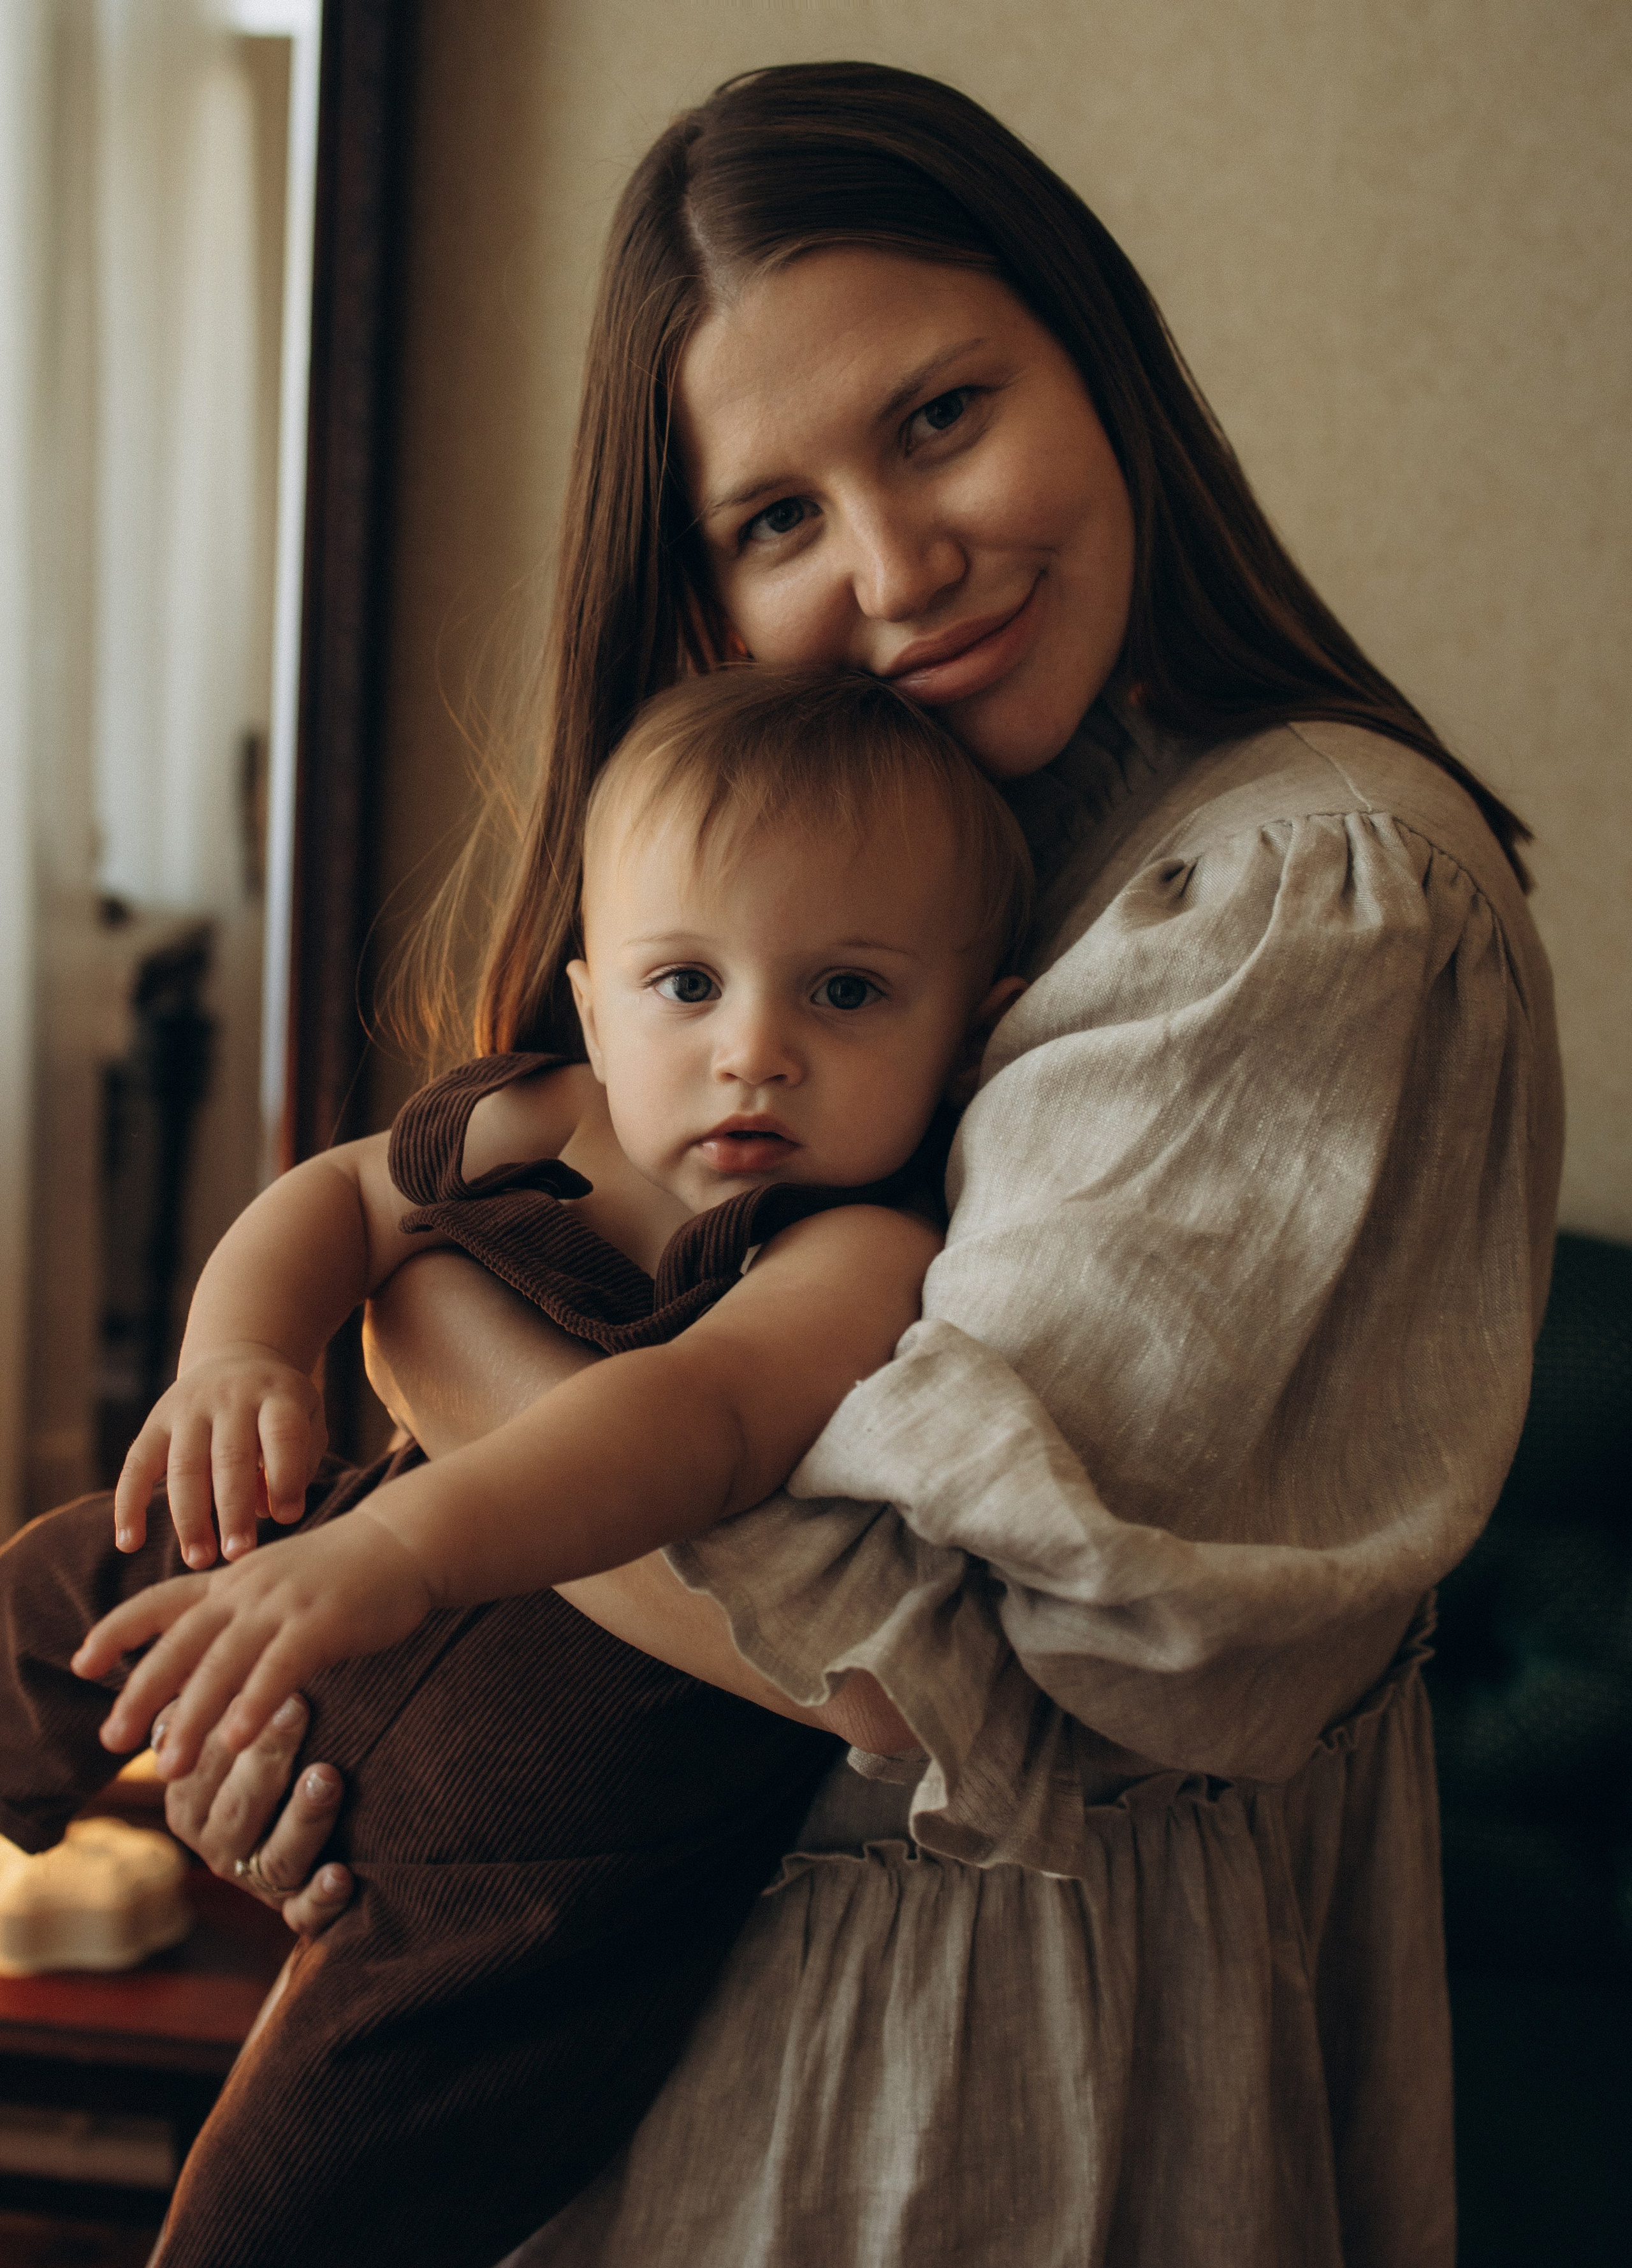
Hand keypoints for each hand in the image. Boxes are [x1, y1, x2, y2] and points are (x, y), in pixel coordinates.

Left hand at [73, 1509, 435, 1776]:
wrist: (404, 1540)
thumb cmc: (344, 1572)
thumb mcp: (277, 1584)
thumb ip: (238, 1614)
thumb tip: (202, 1659)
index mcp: (232, 1580)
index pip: (159, 1602)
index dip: (117, 1631)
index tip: (82, 1663)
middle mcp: (246, 1590)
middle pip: (178, 1644)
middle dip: (140, 1692)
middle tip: (112, 1740)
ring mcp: (282, 1605)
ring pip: (222, 1664)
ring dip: (191, 1717)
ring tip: (170, 1766)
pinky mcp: (321, 1622)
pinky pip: (279, 1668)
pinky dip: (254, 1704)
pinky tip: (237, 1739)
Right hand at [114, 1343, 327, 1564]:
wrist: (239, 1355)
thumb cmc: (281, 1408)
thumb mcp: (307, 1419)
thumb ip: (300, 1462)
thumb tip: (267, 1511)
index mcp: (277, 1396)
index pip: (282, 1435)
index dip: (285, 1477)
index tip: (289, 1518)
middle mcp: (231, 1398)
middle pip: (230, 1457)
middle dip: (233, 1510)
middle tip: (238, 1555)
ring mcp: (188, 1408)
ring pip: (184, 1466)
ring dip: (189, 1518)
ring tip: (199, 1560)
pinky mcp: (155, 1422)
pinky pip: (136, 1465)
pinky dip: (128, 1505)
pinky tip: (129, 1543)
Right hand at [157, 1693, 353, 1937]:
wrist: (308, 1828)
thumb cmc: (263, 1758)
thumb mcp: (230, 1733)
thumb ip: (216, 1702)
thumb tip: (195, 1648)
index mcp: (191, 1804)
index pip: (204, 1767)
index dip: (233, 1728)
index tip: (268, 1685)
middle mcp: (218, 1846)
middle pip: (238, 1810)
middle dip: (267, 1760)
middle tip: (298, 1709)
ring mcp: (256, 1882)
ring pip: (275, 1858)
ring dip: (303, 1818)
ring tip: (328, 1777)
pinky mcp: (295, 1909)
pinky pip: (304, 1914)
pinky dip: (322, 1897)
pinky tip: (344, 1876)